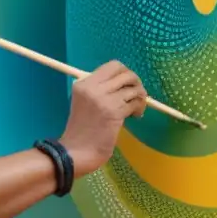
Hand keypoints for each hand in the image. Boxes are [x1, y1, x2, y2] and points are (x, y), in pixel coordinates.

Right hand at [59, 61, 146, 176]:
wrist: (76, 151)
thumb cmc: (81, 129)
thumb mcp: (84, 102)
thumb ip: (99, 89)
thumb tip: (124, 83)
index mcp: (84, 83)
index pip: (113, 66)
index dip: (125, 73)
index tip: (126, 85)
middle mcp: (94, 87)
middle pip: (126, 74)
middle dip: (136, 83)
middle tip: (135, 96)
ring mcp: (104, 99)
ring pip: (133, 88)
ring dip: (140, 97)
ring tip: (135, 108)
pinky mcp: (115, 112)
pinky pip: (135, 103)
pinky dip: (139, 108)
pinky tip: (134, 116)